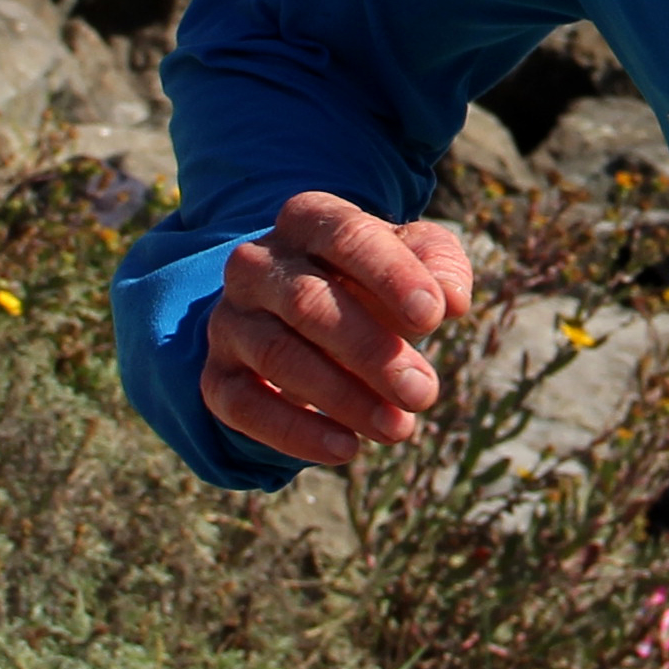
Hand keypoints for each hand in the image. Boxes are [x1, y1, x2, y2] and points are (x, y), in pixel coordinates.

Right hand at [200, 191, 477, 467]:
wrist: (307, 320)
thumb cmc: (373, 283)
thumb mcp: (413, 259)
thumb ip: (440, 265)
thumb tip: (452, 299)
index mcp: (306, 220)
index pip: (346, 236)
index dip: (391, 276)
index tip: (435, 319)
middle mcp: (257, 264)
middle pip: (307, 302)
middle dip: (370, 351)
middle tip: (423, 392)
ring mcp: (230, 320)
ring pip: (276, 355)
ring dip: (340, 397)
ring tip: (397, 428)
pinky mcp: (217, 376)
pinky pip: (243, 405)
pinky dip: (294, 432)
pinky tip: (345, 448)